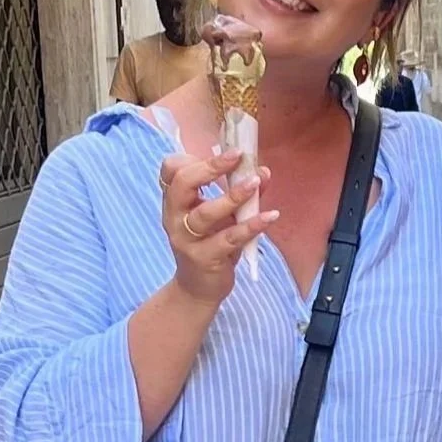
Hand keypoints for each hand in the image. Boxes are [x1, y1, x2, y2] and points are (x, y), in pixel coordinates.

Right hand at [161, 148, 276, 304]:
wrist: (199, 288)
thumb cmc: (210, 244)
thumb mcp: (223, 215)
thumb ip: (240, 192)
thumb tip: (262, 171)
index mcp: (175, 201)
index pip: (171, 170)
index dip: (193, 157)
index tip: (222, 154)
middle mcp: (175, 217)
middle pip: (182, 183)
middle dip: (210, 167)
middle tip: (238, 156)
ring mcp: (187, 239)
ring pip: (206, 213)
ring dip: (233, 195)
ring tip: (256, 182)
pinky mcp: (205, 258)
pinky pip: (229, 239)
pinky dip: (251, 226)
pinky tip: (270, 216)